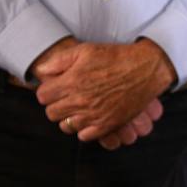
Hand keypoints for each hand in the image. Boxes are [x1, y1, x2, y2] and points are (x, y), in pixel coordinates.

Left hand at [35, 39, 175, 140]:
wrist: (145, 70)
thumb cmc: (116, 58)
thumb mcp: (85, 50)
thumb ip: (59, 61)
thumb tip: (41, 72)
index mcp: (72, 82)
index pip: (42, 96)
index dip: (47, 91)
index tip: (55, 88)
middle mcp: (80, 101)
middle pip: (52, 113)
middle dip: (55, 104)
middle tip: (65, 98)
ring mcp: (94, 115)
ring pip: (66, 126)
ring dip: (69, 117)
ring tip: (77, 108)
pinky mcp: (107, 125)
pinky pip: (84, 136)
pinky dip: (84, 128)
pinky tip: (89, 117)